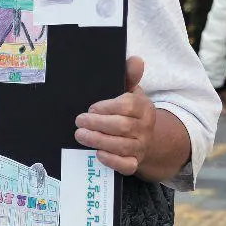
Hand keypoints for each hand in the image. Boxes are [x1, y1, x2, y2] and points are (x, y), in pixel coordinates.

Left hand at [75, 57, 156, 174]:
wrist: (145, 137)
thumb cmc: (130, 112)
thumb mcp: (131, 92)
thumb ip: (129, 76)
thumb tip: (135, 60)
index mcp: (144, 107)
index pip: (128, 106)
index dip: (107, 107)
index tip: (91, 108)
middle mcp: (145, 127)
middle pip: (122, 127)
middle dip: (98, 124)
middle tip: (79, 121)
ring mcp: (141, 146)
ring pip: (122, 146)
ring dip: (98, 141)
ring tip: (80, 135)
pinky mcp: (135, 162)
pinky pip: (126, 165)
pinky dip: (111, 161)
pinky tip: (97, 154)